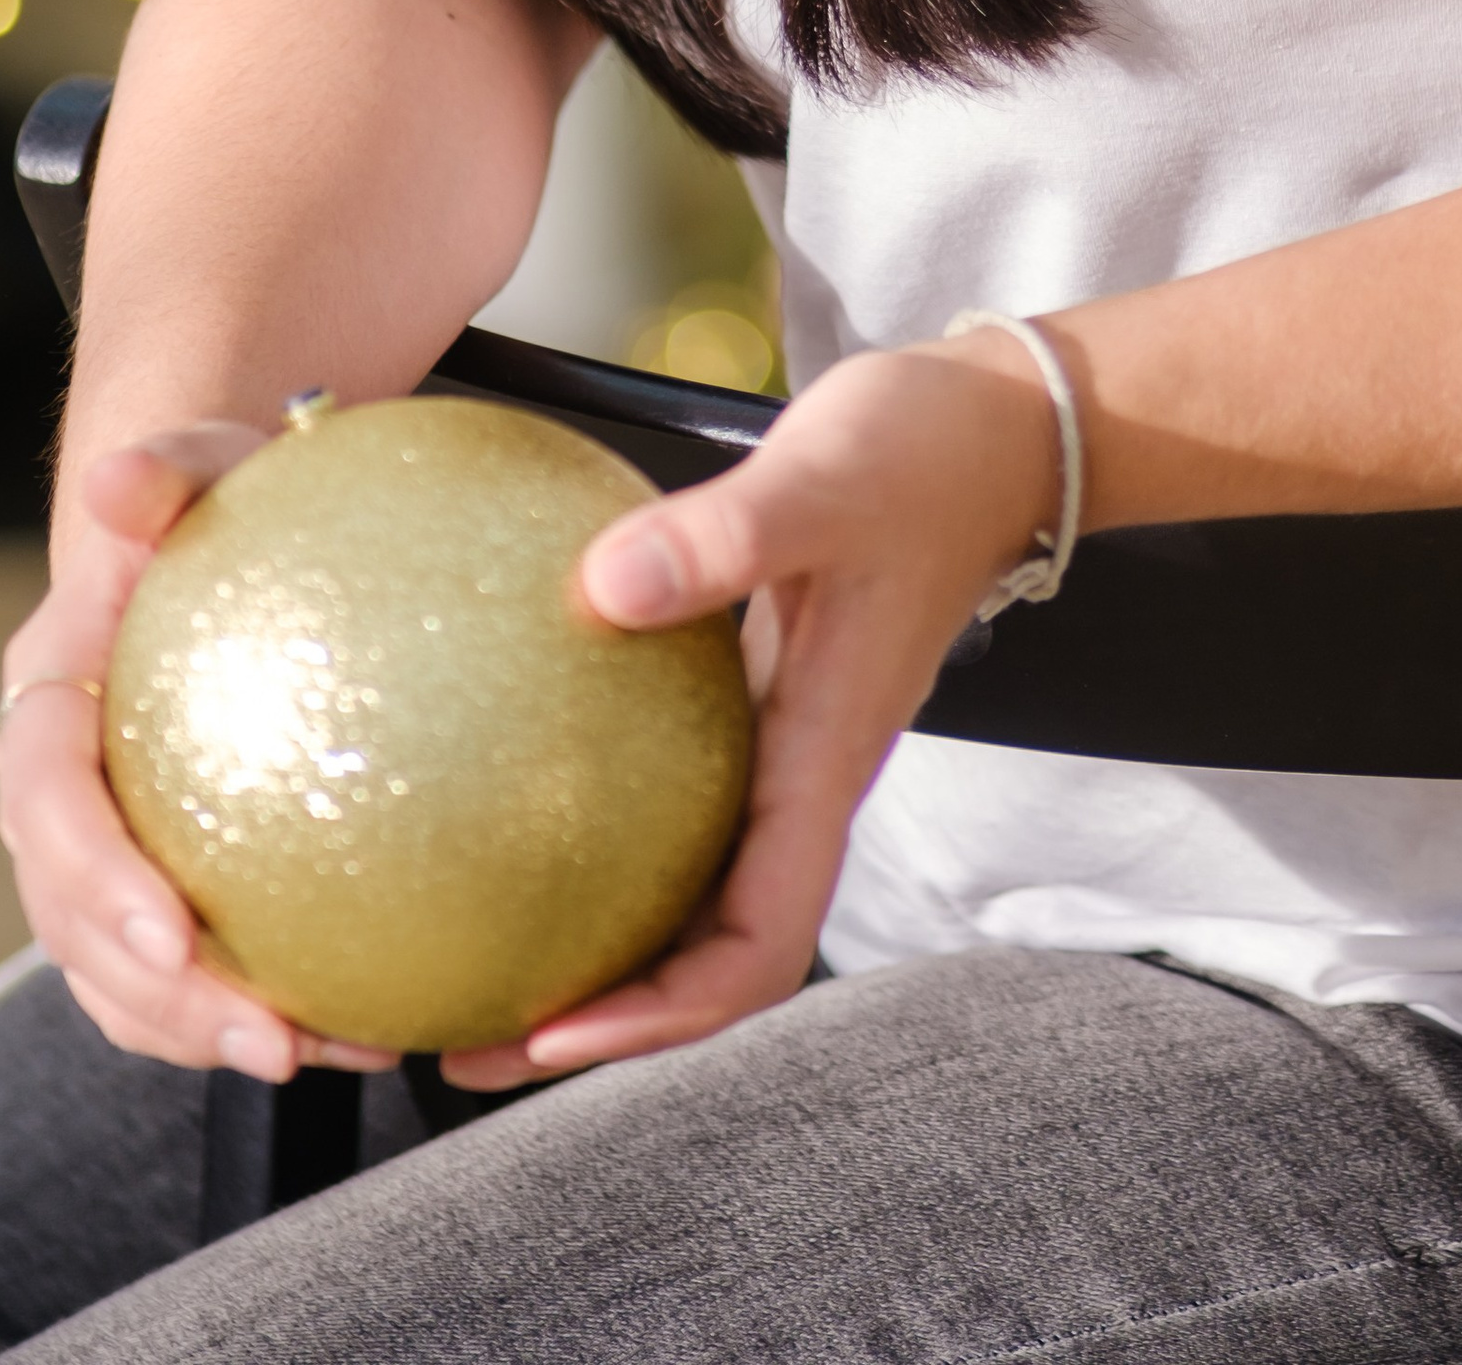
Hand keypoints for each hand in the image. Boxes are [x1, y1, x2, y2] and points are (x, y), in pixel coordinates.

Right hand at [0, 426, 399, 1084]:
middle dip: (157, 998)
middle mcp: (54, 790)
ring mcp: (101, 851)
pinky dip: (258, 1010)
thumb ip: (173, 468)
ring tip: (320, 1056)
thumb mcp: (217, 466)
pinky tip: (364, 1028)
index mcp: (48, 695)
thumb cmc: (231, 504)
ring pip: (119, 977)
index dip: (92, 877)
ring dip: (204, 1034)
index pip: (46, 796)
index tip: (172, 936)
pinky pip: (188, 977)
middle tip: (265, 1037)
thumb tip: (120, 482)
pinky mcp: (162, 889)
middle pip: (71, 921)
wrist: (235, 547)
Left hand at [436, 336, 1058, 1090]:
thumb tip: (600, 589)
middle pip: (707, 951)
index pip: (756, 948)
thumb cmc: (925, 456)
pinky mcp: (756, 693)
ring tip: (474, 947)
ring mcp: (780, 742)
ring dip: (594, 935)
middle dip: (598, 1012)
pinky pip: (673, 792)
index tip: (552, 1033)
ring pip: (688, 885)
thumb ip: (722, 537)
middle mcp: (802, 775)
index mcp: (826, 760)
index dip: (660, 1015)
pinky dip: (598, 819)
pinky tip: (511, 777)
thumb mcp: (820, 482)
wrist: (992, 428)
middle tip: (469, 1033)